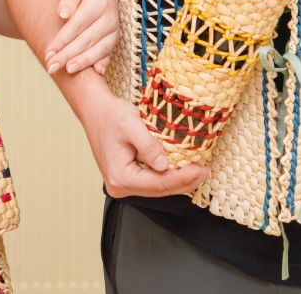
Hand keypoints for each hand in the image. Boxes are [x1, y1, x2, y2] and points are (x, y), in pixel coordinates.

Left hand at [44, 0, 118, 74]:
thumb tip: (64, 14)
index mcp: (99, 1)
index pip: (77, 25)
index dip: (62, 40)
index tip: (48, 51)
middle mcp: (110, 17)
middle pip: (86, 40)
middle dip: (68, 55)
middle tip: (51, 66)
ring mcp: (114, 29)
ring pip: (99, 49)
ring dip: (83, 62)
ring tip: (67, 71)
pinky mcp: (114, 38)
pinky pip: (109, 53)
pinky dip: (103, 63)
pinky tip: (96, 73)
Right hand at [76, 91, 206, 198]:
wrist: (95, 110)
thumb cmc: (110, 115)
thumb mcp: (131, 124)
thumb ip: (148, 146)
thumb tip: (165, 166)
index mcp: (120, 176)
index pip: (158, 183)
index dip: (183, 178)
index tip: (201, 169)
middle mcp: (119, 185)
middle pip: (159, 190)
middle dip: (184, 182)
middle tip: (204, 172)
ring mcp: (122, 184)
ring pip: (156, 188)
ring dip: (178, 181)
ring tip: (198, 172)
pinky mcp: (126, 178)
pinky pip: (151, 182)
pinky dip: (168, 177)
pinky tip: (182, 170)